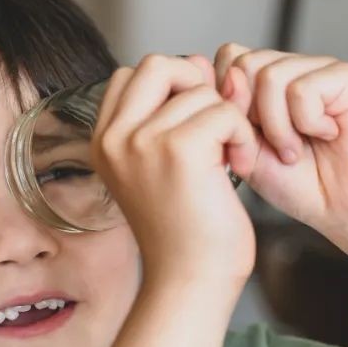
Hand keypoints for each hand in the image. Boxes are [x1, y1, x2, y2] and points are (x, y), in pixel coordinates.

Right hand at [92, 54, 259, 284]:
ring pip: (200, 90)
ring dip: (229, 119)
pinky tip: (241, 169)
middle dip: (197, 86)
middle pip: (158, 65)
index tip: (197, 126)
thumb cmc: (188, 234)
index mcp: (104, 142)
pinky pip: (224, 112)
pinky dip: (243, 135)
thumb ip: (173, 115)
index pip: (132, 76)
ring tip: (232, 161)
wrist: (191, 283)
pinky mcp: (178, 150)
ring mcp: (141, 142)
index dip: (173, 87)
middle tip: (216, 129)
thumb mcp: (168, 167)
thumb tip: (202, 63)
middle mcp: (114, 138)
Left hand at [206, 44, 347, 246]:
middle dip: (251, 117)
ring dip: (279, 127)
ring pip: (270, 77)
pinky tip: (327, 135)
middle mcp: (293, 67)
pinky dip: (308, 123)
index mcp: (265, 80)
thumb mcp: (246, 151)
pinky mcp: (347, 77)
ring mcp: (320, 69)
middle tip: (276, 147)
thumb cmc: (299, 183)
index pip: (227, 57)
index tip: (247, 138)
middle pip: (244, 64)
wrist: (343, 209)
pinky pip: (303, 90)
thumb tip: (231, 73)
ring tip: (296, 150)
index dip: (227, 101)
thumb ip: (230, 113)